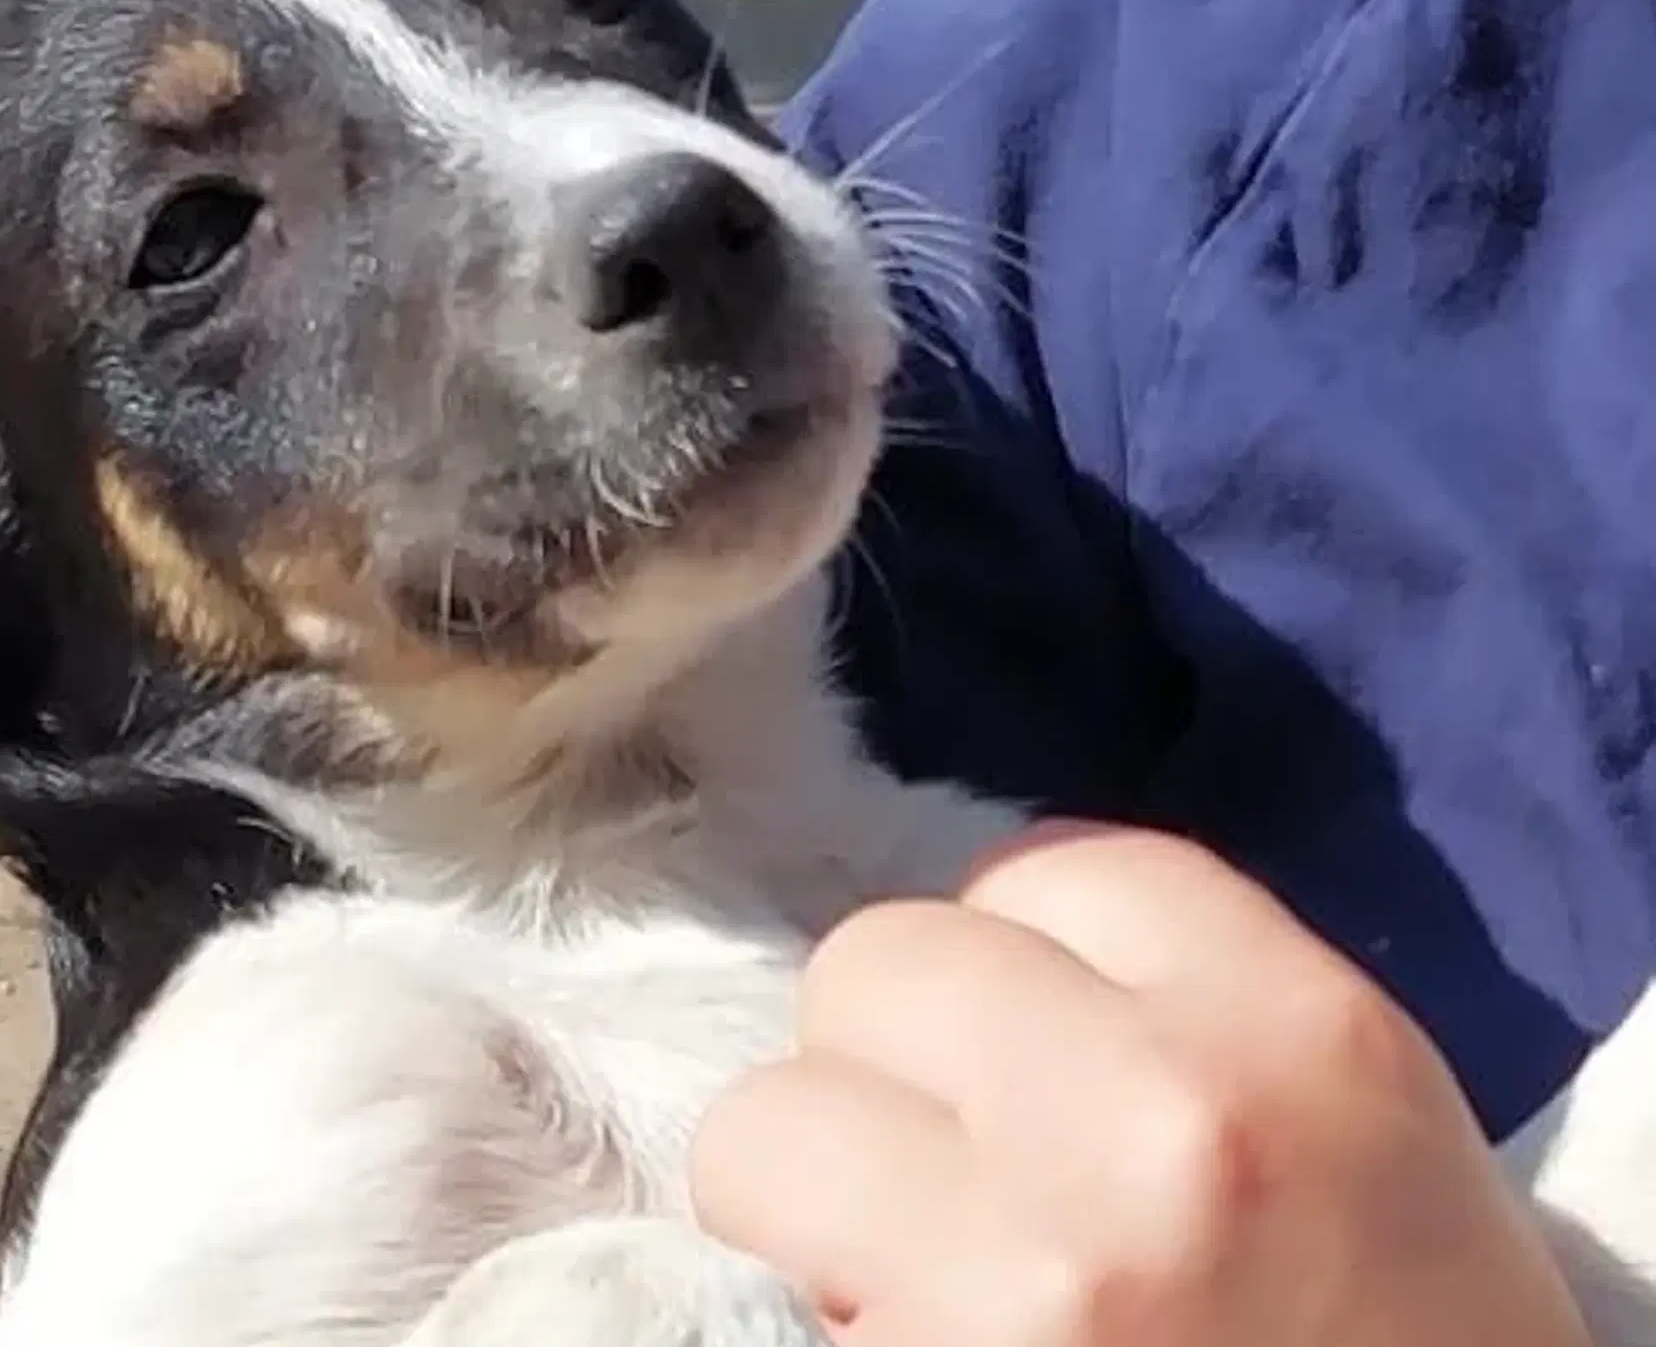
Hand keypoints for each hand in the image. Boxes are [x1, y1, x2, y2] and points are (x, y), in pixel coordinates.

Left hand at [689, 822, 1590, 1346]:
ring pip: (762, 1119)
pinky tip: (905, 1339)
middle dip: (888, 1062)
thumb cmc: (1408, 1340)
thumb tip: (968, 962)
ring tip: (906, 1267)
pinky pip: (758, 1283)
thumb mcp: (1355, 1123)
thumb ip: (1178, 1007)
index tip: (1027, 1049)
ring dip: (808, 1192)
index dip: (1009, 960)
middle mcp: (1155, 1117)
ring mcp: (1028, 1260)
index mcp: (1294, 1029)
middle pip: (876, 960)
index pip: (1043, 868)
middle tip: (955, 1170)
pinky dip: (809, 1313)